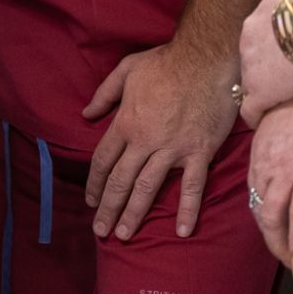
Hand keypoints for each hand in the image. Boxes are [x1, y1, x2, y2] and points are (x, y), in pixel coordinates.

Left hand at [81, 42, 237, 239]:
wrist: (207, 58)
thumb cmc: (167, 62)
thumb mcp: (127, 70)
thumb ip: (104, 94)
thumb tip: (86, 114)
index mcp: (126, 122)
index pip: (104, 160)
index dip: (95, 184)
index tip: (90, 201)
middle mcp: (145, 141)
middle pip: (121, 180)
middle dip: (109, 208)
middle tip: (100, 231)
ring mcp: (173, 149)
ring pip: (148, 187)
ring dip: (134, 213)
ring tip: (124, 235)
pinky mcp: (199, 152)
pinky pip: (192, 186)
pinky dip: (188, 210)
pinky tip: (182, 231)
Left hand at [237, 0, 292, 125]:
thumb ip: (290, 3)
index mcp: (254, 23)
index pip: (256, 43)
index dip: (268, 54)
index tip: (280, 62)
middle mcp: (246, 44)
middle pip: (251, 62)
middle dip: (264, 71)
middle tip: (282, 82)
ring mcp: (250, 69)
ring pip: (250, 84)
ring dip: (263, 91)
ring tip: (275, 103)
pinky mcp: (260, 92)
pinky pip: (250, 110)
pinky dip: (256, 116)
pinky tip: (263, 122)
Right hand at [247, 76, 292, 280]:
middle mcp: (283, 167)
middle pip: (271, 219)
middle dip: (279, 247)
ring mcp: (264, 159)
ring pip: (258, 206)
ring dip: (268, 230)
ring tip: (284, 244)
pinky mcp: (254, 152)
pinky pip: (252, 190)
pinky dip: (260, 209)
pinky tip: (273, 215)